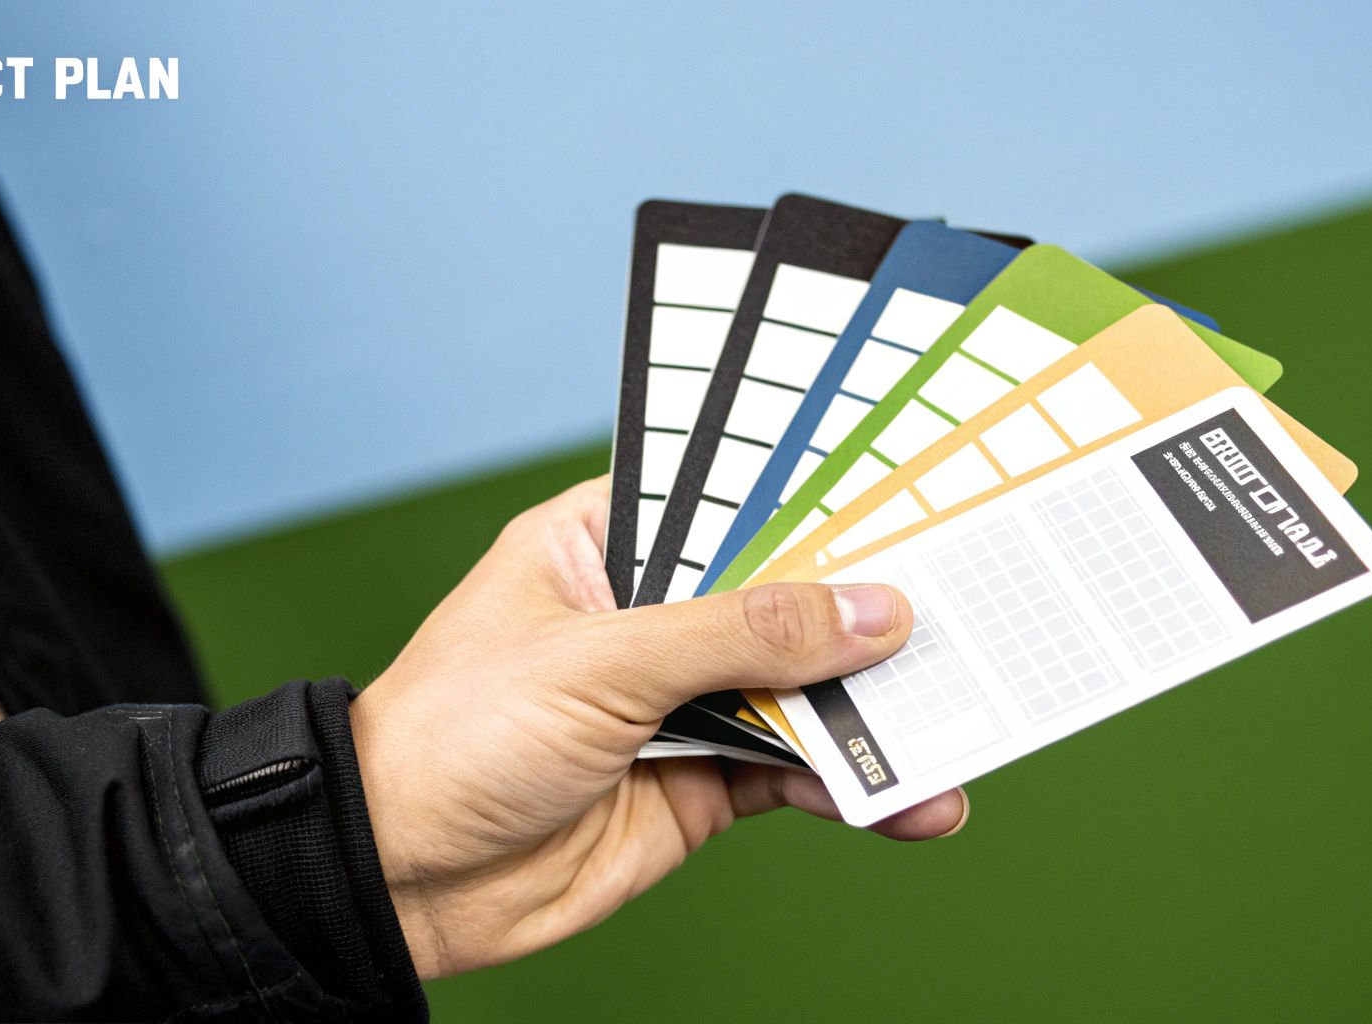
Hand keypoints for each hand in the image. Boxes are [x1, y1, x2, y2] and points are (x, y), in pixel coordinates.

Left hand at [349, 476, 967, 978]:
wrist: (398, 881)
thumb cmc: (455, 733)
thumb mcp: (602, 661)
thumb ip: (742, 635)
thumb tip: (872, 610)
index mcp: (608, 541)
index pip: (733, 495)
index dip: (820, 493)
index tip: (917, 485)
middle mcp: (653, 614)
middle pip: (786, 595)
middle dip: (872, 606)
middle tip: (974, 599)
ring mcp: (680, 701)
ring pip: (805, 688)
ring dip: (880, 707)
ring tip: (965, 713)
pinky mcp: (701, 782)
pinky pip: (798, 772)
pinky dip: (856, 785)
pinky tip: (912, 798)